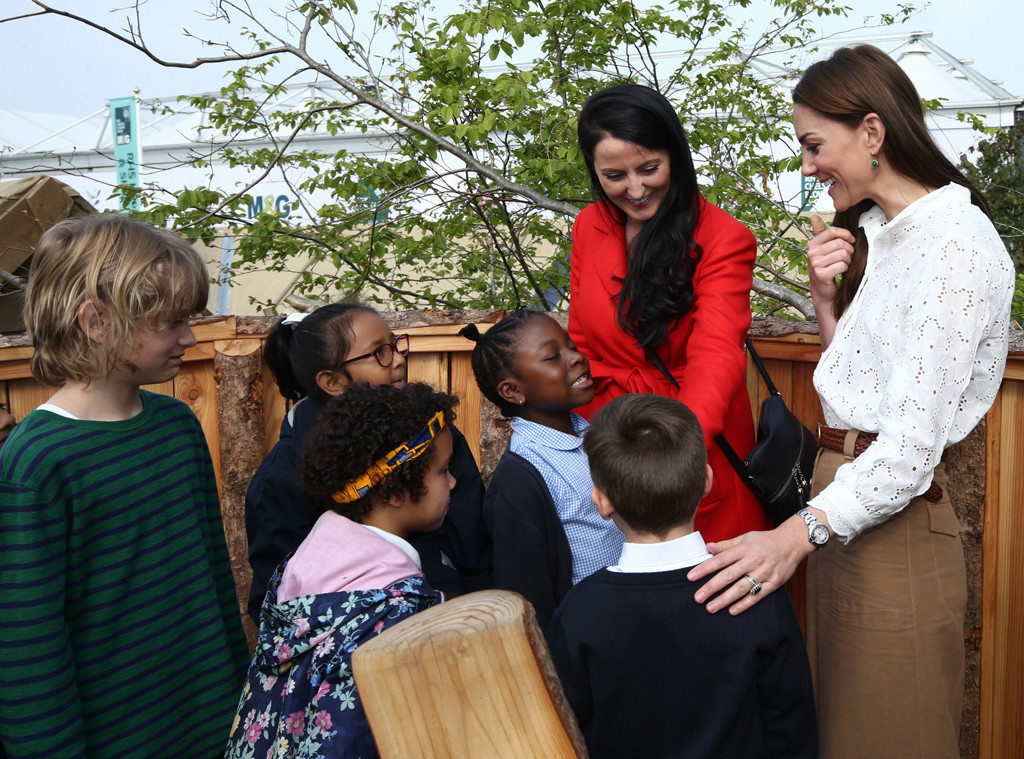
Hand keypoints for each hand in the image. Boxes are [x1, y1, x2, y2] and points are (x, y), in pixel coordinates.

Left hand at [687, 516, 812, 614]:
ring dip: (725, 599)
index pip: (720, 560)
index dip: (704, 569)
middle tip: (697, 598)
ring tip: (711, 608)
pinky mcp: (774, 583)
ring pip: (741, 588)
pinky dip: (745, 604)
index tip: (691, 577)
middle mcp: (753, 561)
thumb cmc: (765, 540)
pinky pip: (757, 595)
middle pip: (728, 576)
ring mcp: (764, 573)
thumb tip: (708, 547)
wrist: (792, 543)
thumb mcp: (745, 538)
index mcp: (743, 549)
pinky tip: (732, 611)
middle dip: (711, 588)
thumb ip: (726, 544)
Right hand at [806, 215, 853, 307]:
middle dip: (849, 251)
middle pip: (840, 243)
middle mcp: (811, 253)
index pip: (832, 231)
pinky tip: (841, 272)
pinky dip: (845, 269)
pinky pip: (841, 265)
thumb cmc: (826, 268)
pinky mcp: (821, 274)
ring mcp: (815, 264)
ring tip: (844, 265)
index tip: (851, 241)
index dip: (845, 235)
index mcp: (812, 244)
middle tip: (847, 258)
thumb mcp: (822, 249)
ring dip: (848, 261)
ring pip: (842, 254)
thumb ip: (820, 233)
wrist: (823, 291)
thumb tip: (814, 217)